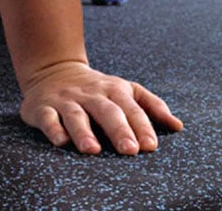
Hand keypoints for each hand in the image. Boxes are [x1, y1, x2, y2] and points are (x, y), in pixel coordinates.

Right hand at [18, 61, 182, 154]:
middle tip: (130, 151)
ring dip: (84, 132)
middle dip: (120, 130)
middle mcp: (92, 94)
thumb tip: (178, 126)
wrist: (54, 70)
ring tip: (93, 150)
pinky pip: (48, 118)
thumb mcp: (128, 91)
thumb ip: (153, 107)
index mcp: (115, 90)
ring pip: (76, 115)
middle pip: (108, 111)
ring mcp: (67, 100)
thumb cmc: (99, 89)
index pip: (132, 109)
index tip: (151, 146)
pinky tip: (61, 142)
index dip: (142, 126)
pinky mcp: (43, 108)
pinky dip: (54, 129)